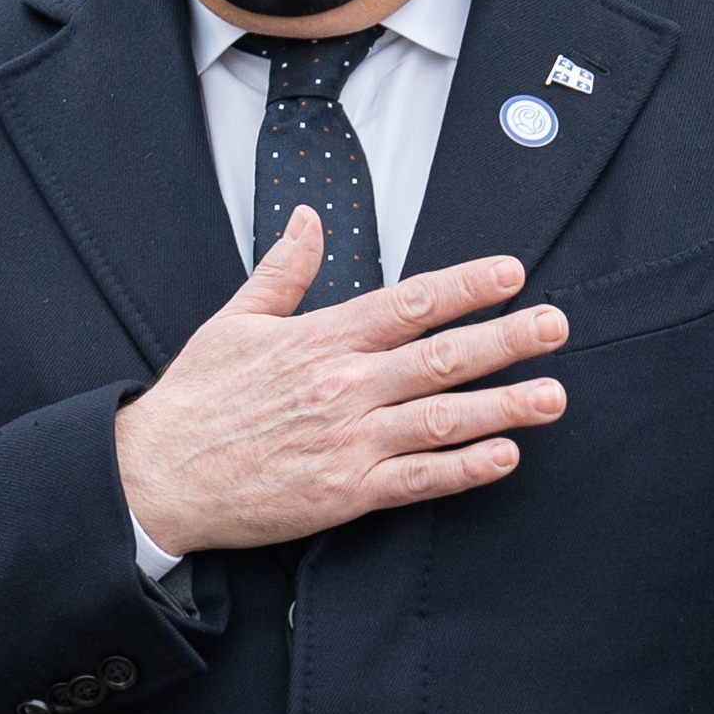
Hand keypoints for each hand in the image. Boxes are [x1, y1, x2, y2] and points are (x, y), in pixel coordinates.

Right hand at [114, 210, 567, 558]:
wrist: (156, 476)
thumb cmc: (194, 402)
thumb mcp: (233, 321)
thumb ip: (282, 271)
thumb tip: (307, 220)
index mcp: (321, 339)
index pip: (409, 302)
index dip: (466, 285)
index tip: (511, 273)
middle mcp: (344, 386)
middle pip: (442, 356)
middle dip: (507, 339)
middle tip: (557, 326)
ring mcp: (349, 441)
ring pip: (443, 418)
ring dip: (504, 405)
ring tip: (552, 394)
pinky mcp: (345, 492)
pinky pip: (419, 479)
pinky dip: (465, 468)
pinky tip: (505, 456)